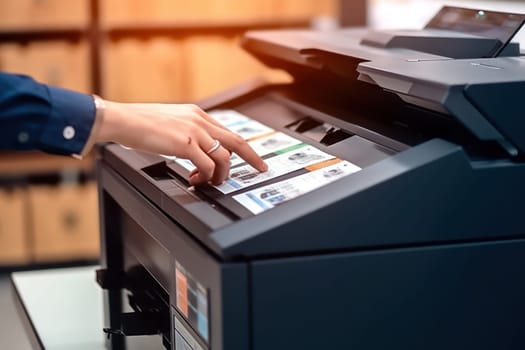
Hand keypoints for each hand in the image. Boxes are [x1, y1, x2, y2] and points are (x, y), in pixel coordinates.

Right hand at [95, 100, 267, 184]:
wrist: (122, 119)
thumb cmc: (140, 123)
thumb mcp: (171, 122)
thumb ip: (187, 132)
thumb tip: (196, 151)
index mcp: (197, 114)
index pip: (228, 132)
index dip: (244, 147)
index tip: (253, 156)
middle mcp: (199, 120)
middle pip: (236, 141)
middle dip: (252, 157)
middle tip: (260, 169)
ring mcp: (194, 131)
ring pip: (223, 157)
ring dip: (220, 175)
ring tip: (209, 183)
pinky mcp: (184, 143)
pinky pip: (207, 165)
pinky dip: (205, 177)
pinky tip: (195, 180)